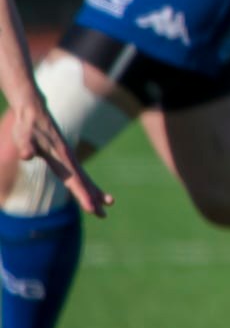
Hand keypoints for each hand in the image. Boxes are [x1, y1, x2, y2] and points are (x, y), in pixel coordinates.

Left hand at [12, 98, 109, 217]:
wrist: (34, 112)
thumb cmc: (27, 126)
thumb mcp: (23, 135)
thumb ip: (25, 145)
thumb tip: (26, 155)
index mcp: (62, 157)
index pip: (74, 181)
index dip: (83, 196)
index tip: (91, 209)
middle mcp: (69, 160)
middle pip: (84, 183)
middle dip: (94, 199)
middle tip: (103, 215)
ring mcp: (68, 160)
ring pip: (85, 179)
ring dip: (95, 193)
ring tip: (108, 205)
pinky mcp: (64, 159)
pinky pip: (79, 175)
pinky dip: (87, 185)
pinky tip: (92, 192)